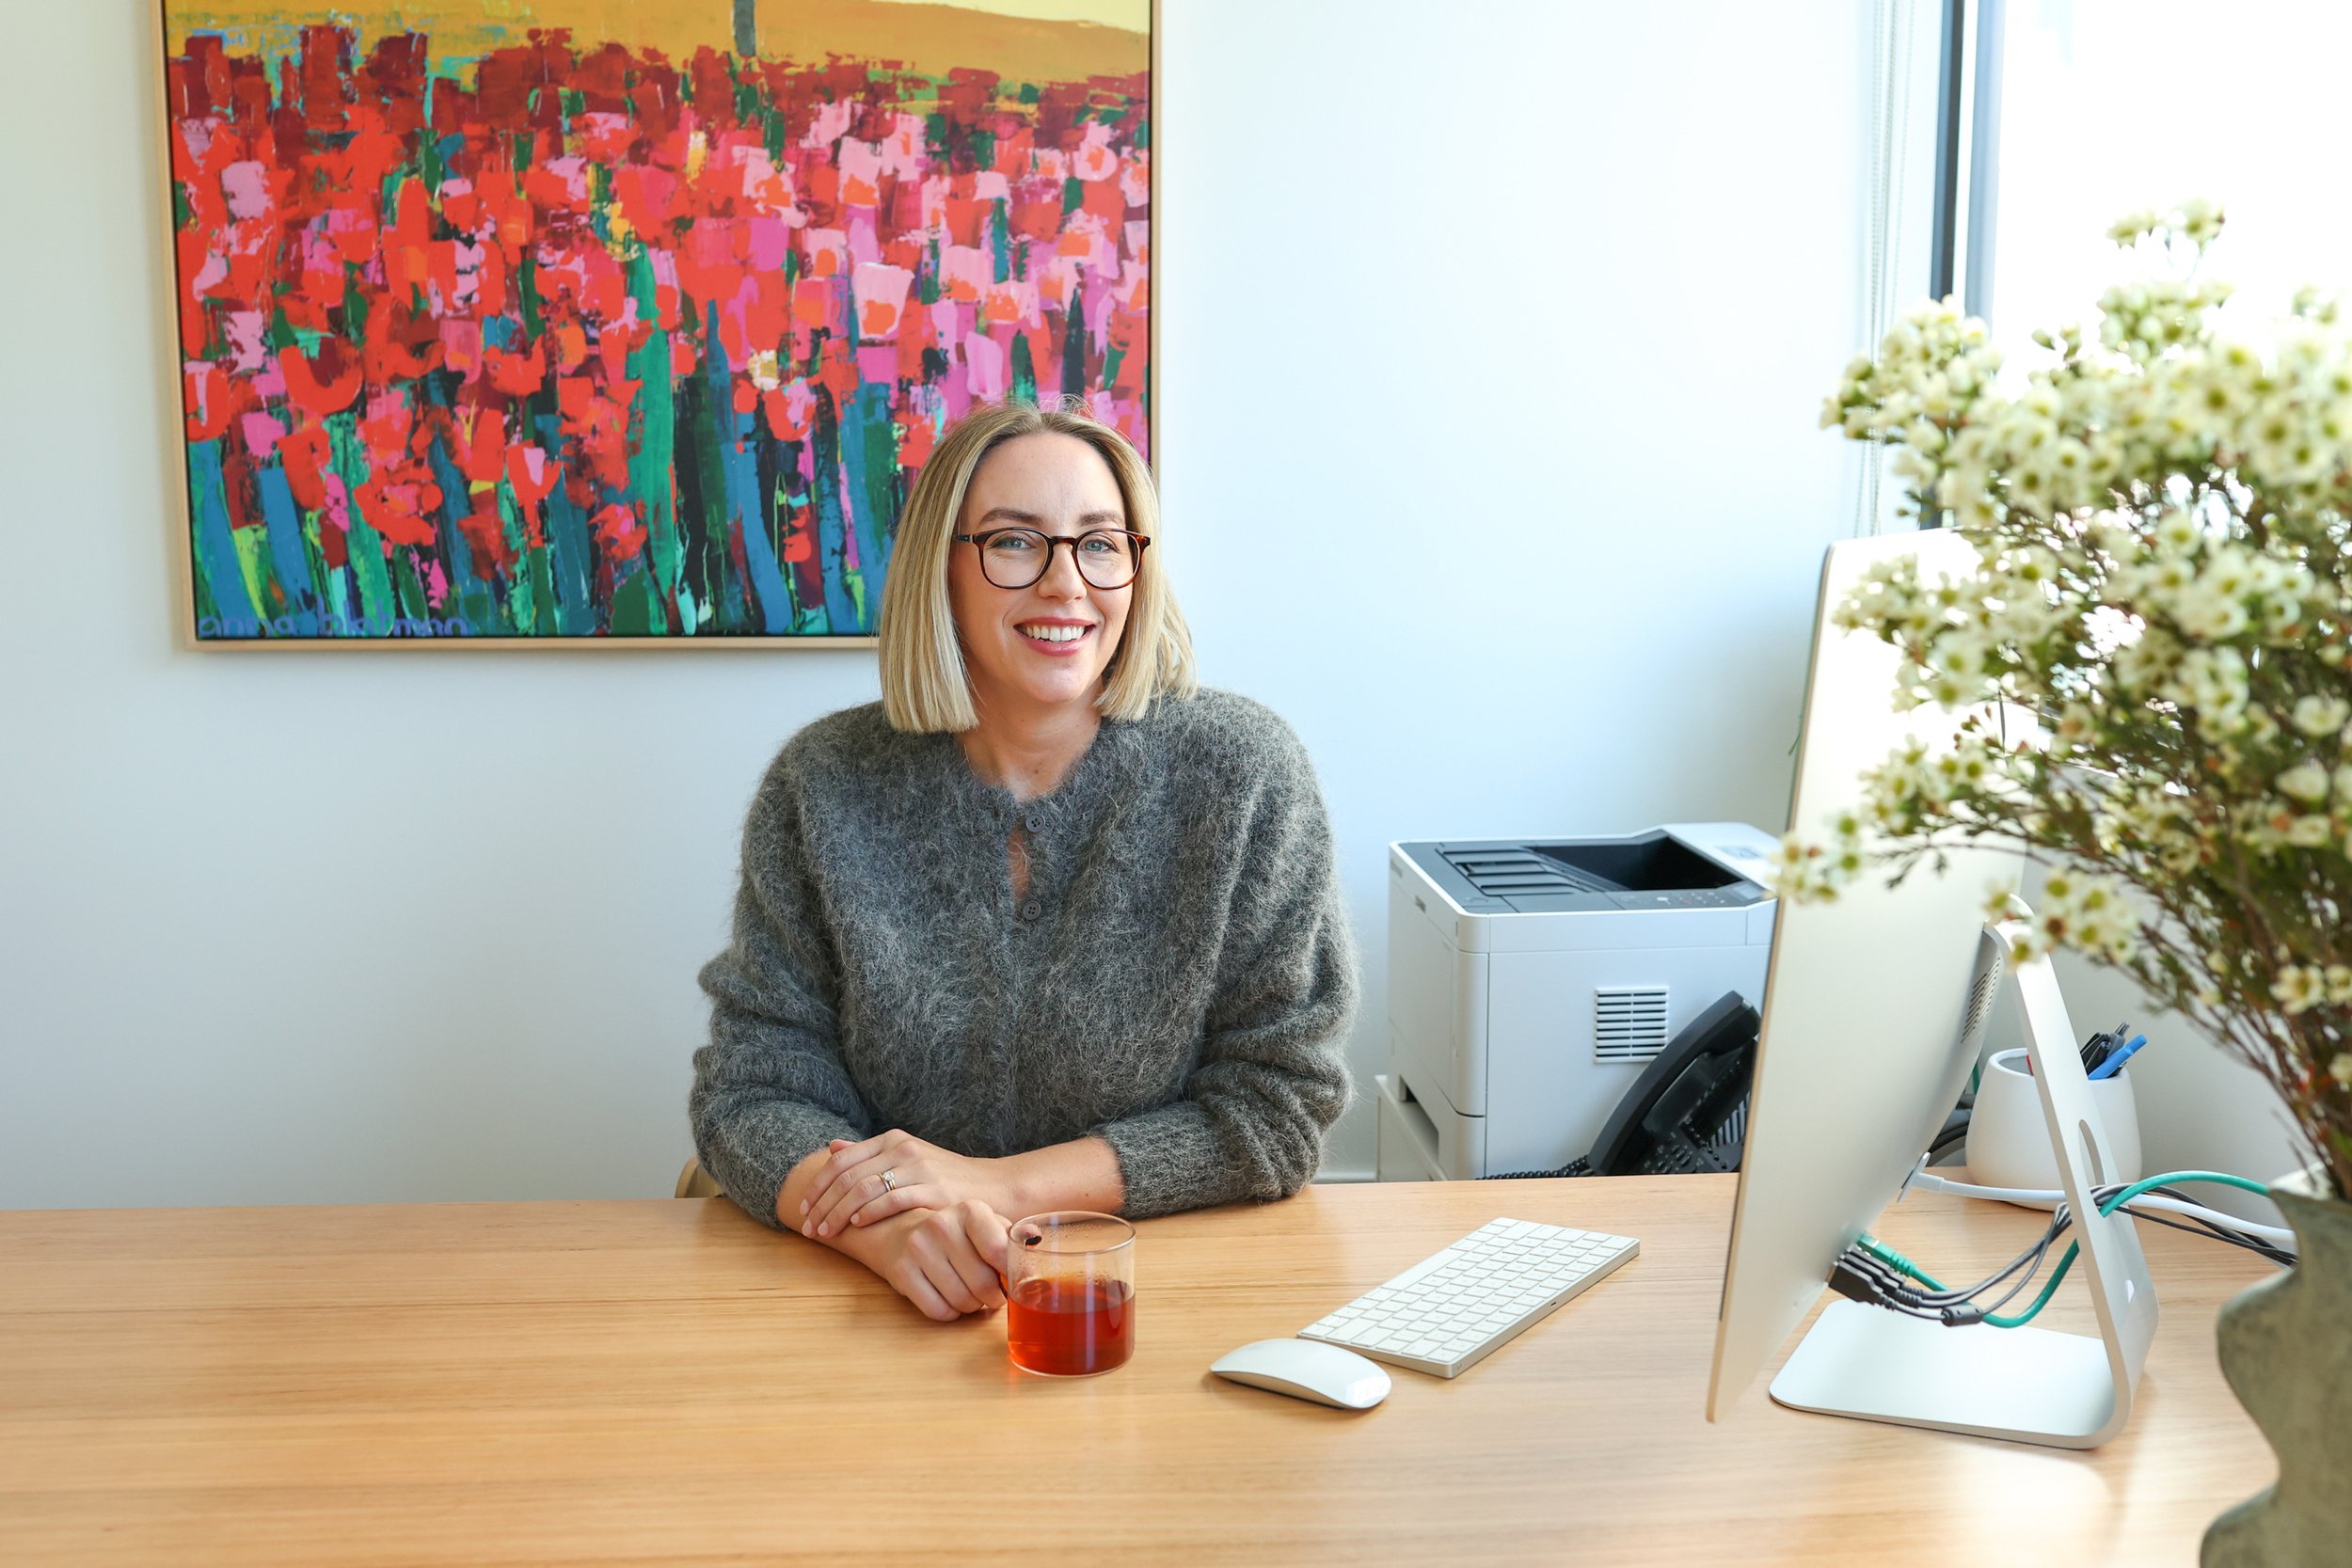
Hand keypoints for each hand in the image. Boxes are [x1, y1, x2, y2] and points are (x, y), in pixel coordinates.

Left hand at [799, 1129, 1008, 1238]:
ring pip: (863, 1189)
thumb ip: (869, 1154)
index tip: (803, 1210)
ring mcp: (918, 1168)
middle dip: (821, 1205)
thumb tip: (833, 1147)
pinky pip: (891, 1200)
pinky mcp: (933, 1190)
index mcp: (891, 1140)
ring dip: (838, 1214)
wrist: (994, 1187)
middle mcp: (902, 1149)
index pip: (840, 1160)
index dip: (817, 1186)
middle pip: (846, 1177)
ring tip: (825, 1234)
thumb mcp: (906, 1158)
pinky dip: (869, 1213)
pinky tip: (856, 1225)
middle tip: (808, 1229)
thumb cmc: (945, 1179)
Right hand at [857, 1201, 1011, 1321]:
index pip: (999, 1250)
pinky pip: (937, 1310)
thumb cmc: (953, 1233)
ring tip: (971, 1295)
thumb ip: (1010, 1234)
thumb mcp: (982, 1224)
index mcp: (969, 1211)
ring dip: (972, 1306)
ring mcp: (918, 1247)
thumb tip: (1034, 1240)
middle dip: (993, 1297)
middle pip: (982, 1283)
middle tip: (992, 1295)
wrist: (897, 1230)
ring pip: (961, 1300)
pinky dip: (949, 1312)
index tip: (1013, 1281)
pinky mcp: (901, 1271)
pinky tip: (949, 1299)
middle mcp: (942, 1225)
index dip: (1011, 1274)